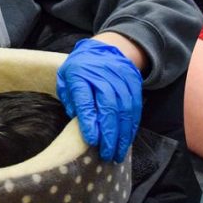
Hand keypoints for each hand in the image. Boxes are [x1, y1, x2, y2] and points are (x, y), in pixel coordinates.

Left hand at [56, 38, 142, 161]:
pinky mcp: (134, 83)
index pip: (86, 100)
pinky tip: (127, 140)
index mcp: (80, 75)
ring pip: (125, 109)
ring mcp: (121, 79)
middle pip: (109, 107)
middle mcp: (103, 76)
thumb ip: (70, 99)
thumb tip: (79, 122)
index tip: (92, 140)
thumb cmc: (81, 68)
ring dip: (122, 134)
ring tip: (118, 152)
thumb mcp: (66, 78)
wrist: (106, 48)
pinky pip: (135, 107)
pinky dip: (132, 126)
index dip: (90, 121)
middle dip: (109, 134)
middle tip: (107, 154)